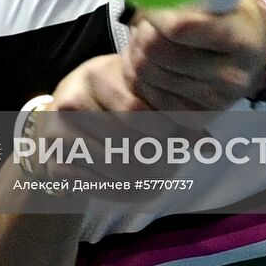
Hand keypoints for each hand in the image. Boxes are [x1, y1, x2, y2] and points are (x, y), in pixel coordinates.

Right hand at [21, 55, 204, 201]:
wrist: (63, 117)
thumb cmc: (113, 97)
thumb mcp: (140, 92)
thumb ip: (172, 113)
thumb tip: (209, 147)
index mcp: (96, 74)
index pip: (134, 110)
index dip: (163, 128)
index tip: (181, 135)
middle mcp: (71, 102)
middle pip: (125, 143)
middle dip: (158, 157)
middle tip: (175, 161)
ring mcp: (59, 136)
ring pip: (116, 170)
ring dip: (146, 177)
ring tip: (162, 172)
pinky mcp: (56, 166)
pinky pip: (101, 188)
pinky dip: (127, 191)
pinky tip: (140, 183)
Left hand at [122, 0, 265, 110]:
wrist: (259, 51)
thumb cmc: (236, 15)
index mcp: (240, 39)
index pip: (180, 26)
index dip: (155, 10)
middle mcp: (230, 76)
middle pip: (157, 51)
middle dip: (142, 29)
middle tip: (145, 18)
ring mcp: (213, 101)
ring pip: (146, 72)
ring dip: (136, 50)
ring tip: (148, 36)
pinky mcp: (195, 117)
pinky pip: (146, 94)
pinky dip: (139, 74)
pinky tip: (150, 60)